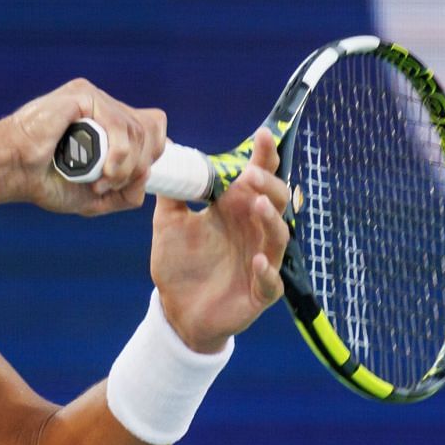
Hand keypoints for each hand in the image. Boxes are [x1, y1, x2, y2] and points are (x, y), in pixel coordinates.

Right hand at [0, 79, 167, 215]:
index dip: (151, 152)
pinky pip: (119, 123)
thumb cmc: (45, 182)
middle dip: (140, 164)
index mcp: (106, 124)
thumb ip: (127, 191)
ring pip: (138, 129)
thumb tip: (146, 173)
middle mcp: (103, 107)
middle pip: (151, 128)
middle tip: (108, 184)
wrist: (14, 171)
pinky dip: (118, 152)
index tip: (129, 178)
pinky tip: (101, 168)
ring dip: (125, 165)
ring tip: (99, 180)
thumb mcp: (96, 197)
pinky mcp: (83, 95)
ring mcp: (94, 99)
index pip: (151, 126)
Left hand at [149, 129, 291, 353]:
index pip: (255, 178)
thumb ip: (172, 192)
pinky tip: (257, 262)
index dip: (263, 157)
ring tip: (258, 205)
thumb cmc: (179, 263)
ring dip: (271, 220)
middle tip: (251, 175)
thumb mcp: (168, 223)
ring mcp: (261, 261)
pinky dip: (267, 271)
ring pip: (278, 237)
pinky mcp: (259, 292)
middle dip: (268, 185)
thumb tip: (166, 153)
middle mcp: (253, 232)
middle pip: (275, 201)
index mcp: (235, 211)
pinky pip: (271, 282)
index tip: (263, 135)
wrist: (176, 309)